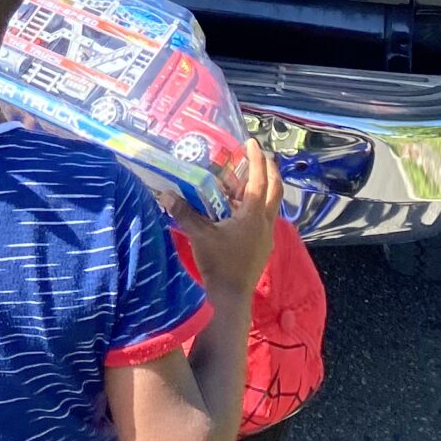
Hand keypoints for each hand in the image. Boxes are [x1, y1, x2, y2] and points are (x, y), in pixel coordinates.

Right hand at [174, 134, 282, 302]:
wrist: (231, 297)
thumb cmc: (219, 264)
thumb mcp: (199, 235)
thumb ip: (183, 213)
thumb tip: (165, 194)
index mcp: (252, 215)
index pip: (259, 180)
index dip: (256, 159)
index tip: (252, 143)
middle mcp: (264, 222)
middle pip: (275, 189)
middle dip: (269, 170)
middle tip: (259, 155)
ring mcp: (266, 235)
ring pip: (270, 204)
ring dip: (261, 188)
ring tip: (244, 179)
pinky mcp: (262, 246)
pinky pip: (262, 218)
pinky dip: (255, 205)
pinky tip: (238, 208)